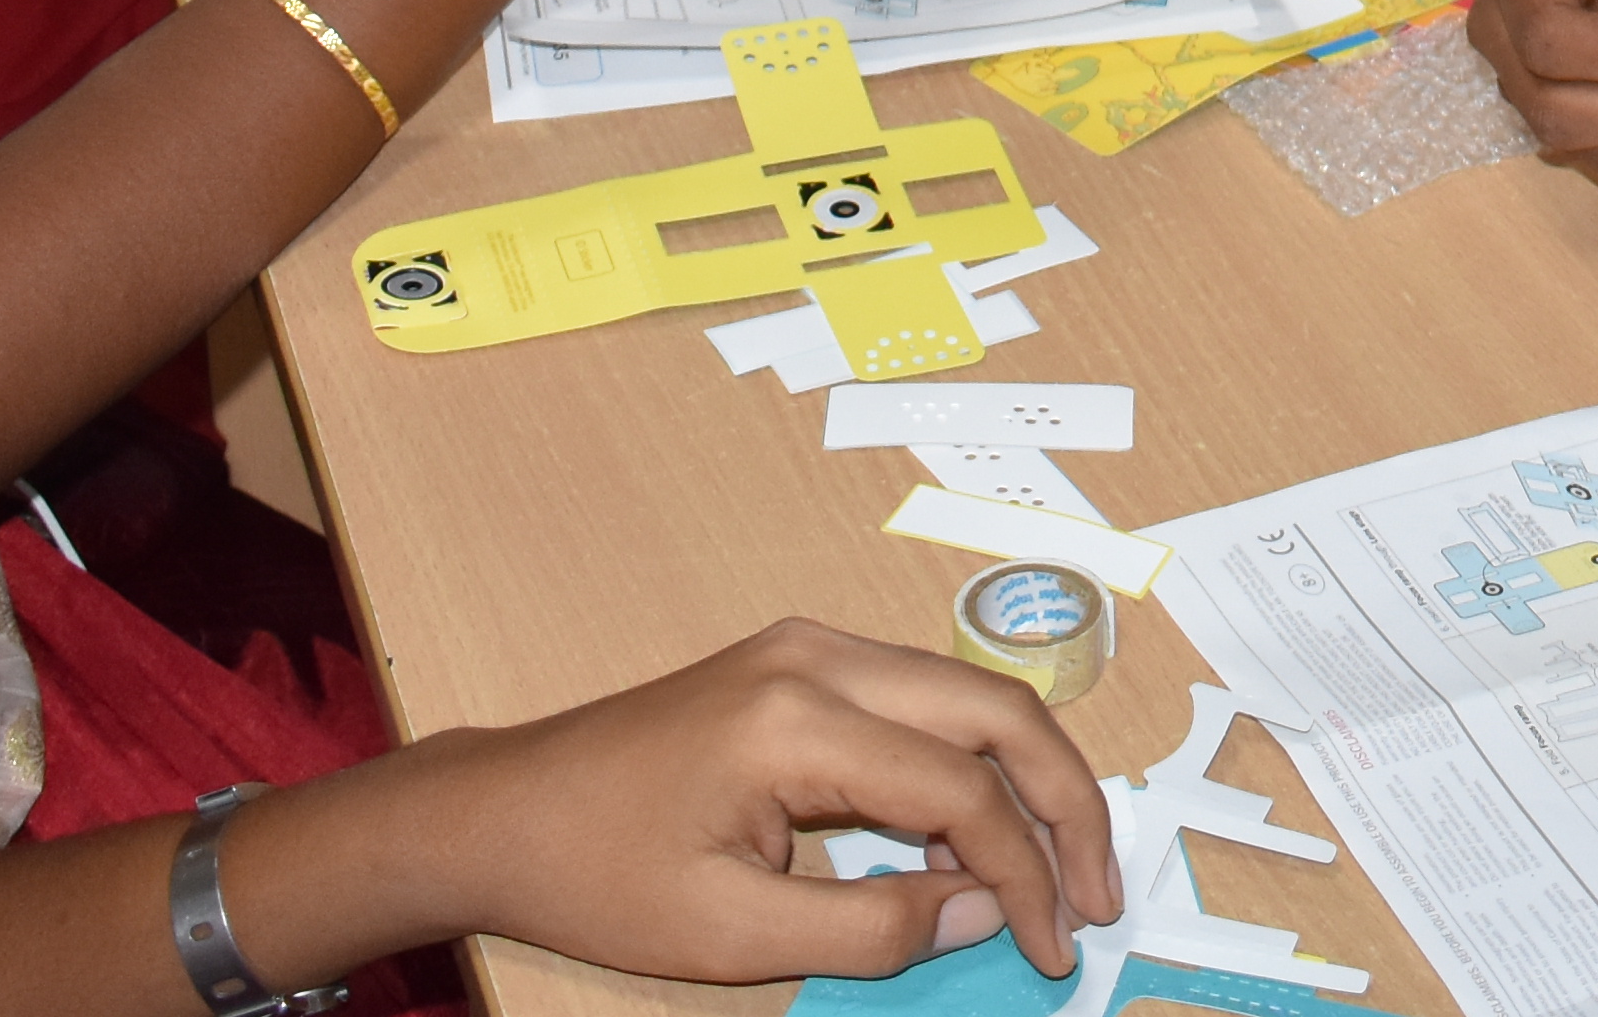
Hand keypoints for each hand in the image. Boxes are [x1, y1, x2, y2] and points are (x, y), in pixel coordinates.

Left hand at [278, 621, 1120, 990]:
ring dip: (1019, 784)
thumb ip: (871, 928)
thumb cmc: (595, 872)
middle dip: (1065, 803)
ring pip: (968, 698)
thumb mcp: (733, 933)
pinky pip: (919, 706)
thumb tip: (982, 912)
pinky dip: (962, 771)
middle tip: (1096, 894)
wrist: (501, 813)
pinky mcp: (799, 666)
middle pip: (995, 709)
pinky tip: (960, 849)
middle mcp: (817, 658)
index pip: (961, 787)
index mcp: (796, 717)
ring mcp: (809, 650)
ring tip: (1041, 883)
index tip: (1054, 946)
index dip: (1027, 873)